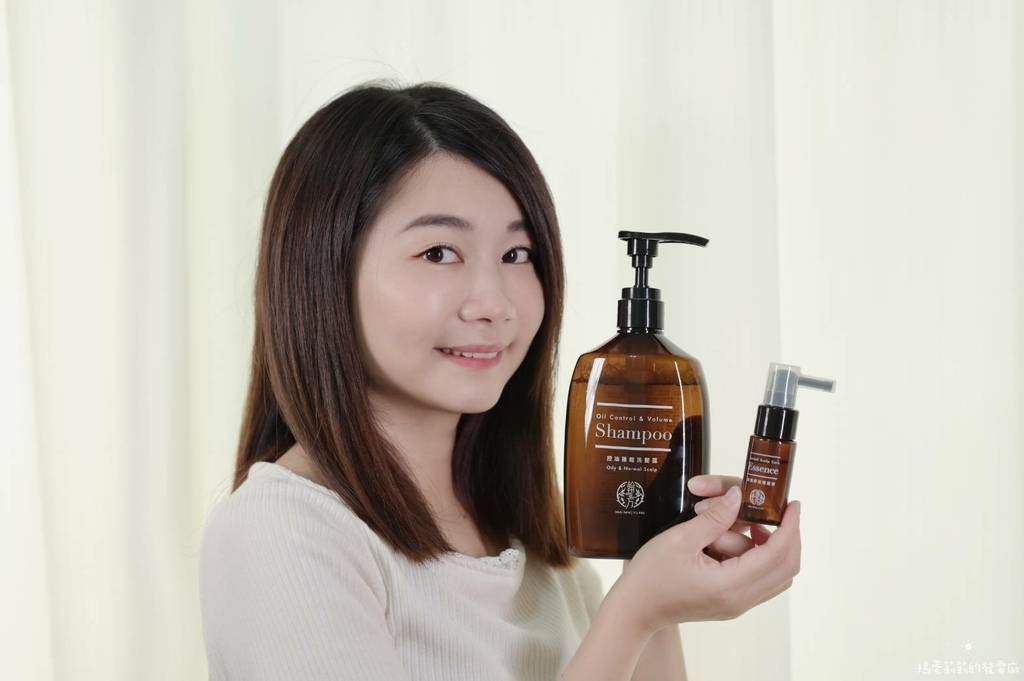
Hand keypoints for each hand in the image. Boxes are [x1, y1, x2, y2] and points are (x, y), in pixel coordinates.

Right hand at [605, 474, 800, 636]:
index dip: (790, 526)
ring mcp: (737, 604)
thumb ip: (714, 518)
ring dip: (763, 545)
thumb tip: (739, 496)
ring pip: (774, 573)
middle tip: (771, 511)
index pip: (777, 553)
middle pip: (786, 567)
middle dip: (784, 535)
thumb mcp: (680, 539)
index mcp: (730, 585)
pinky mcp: (731, 602)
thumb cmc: (651, 576)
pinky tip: (730, 539)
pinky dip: (754, 556)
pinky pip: (759, 579)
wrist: (635, 608)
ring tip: (732, 524)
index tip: (793, 504)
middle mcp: (740, 599)